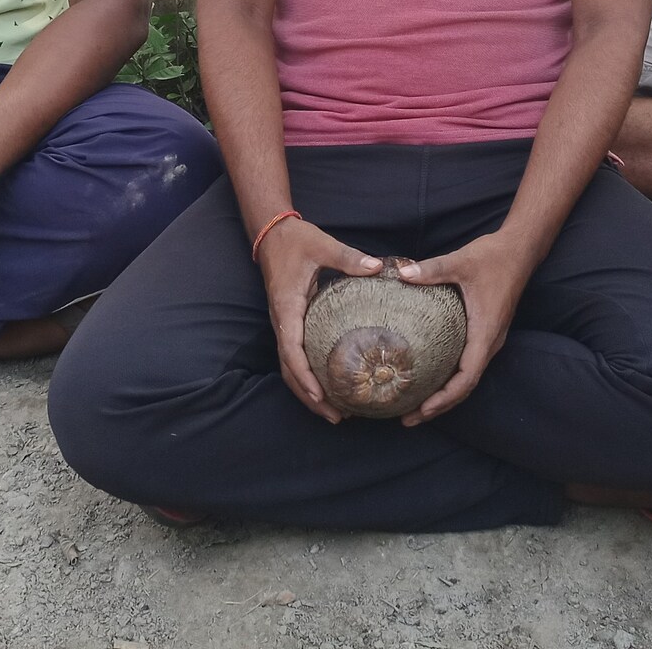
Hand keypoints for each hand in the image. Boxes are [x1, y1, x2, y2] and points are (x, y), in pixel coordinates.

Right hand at [256, 219, 382, 420]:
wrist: (272, 234)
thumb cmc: (297, 241)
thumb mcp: (323, 246)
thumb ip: (349, 258)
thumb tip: (379, 268)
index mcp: (287, 306)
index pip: (291, 349)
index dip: (304, 376)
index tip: (320, 395)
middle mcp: (282, 321)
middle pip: (289, 369)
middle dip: (310, 396)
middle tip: (337, 417)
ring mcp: (284, 324)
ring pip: (289, 368)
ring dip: (307, 392)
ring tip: (334, 413)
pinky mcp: (290, 323)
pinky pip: (295, 357)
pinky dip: (308, 377)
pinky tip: (328, 386)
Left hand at [396, 231, 533, 423]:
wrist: (520, 250)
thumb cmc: (494, 257)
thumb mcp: (461, 262)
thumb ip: (432, 270)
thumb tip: (401, 273)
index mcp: (485, 333)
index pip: (467, 378)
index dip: (445, 398)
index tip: (423, 410)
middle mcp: (489, 342)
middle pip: (465, 387)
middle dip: (439, 406)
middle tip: (408, 419)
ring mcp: (488, 339)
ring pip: (466, 378)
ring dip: (443, 396)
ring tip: (414, 408)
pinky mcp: (484, 332)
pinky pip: (467, 364)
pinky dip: (449, 379)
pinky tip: (428, 378)